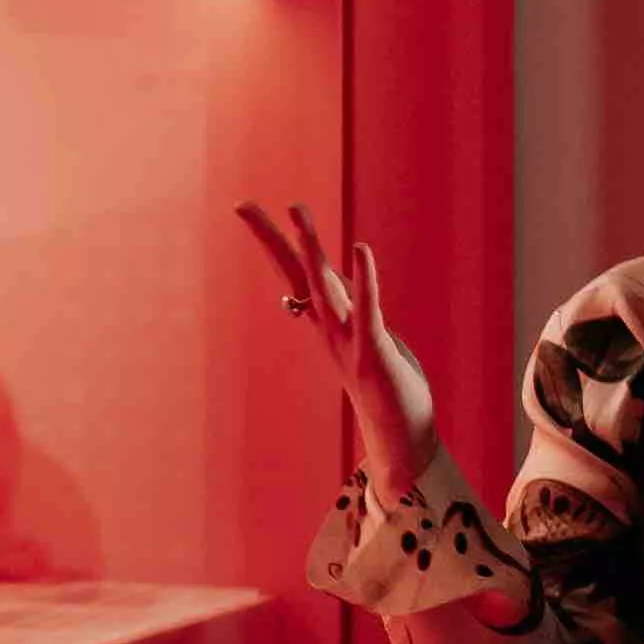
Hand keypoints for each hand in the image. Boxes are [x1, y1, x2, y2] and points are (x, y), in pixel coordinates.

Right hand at [234, 202, 427, 470]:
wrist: (400, 439)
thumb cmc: (390, 389)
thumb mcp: (369, 341)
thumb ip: (354, 315)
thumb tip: (340, 293)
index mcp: (327, 322)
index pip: (292, 273)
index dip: (271, 240)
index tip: (244, 208)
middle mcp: (329, 328)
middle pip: (295, 274)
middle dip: (271, 238)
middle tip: (243, 204)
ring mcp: (348, 341)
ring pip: (323, 288)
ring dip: (311, 250)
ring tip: (298, 212)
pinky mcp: (374, 353)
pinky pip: (367, 310)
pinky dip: (365, 279)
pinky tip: (361, 249)